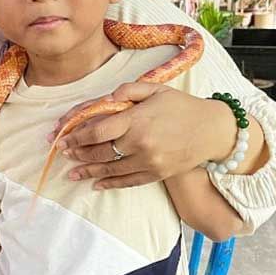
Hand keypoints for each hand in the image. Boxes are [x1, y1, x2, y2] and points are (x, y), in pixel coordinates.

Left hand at [50, 83, 235, 189]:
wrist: (212, 130)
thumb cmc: (182, 106)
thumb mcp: (156, 89)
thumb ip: (128, 90)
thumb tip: (106, 98)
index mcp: (136, 120)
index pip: (97, 131)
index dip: (76, 136)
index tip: (62, 138)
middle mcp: (139, 143)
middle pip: (99, 152)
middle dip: (77, 153)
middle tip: (64, 154)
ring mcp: (148, 162)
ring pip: (109, 170)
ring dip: (87, 172)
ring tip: (72, 173)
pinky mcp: (156, 175)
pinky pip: (127, 182)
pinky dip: (109, 184)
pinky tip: (96, 184)